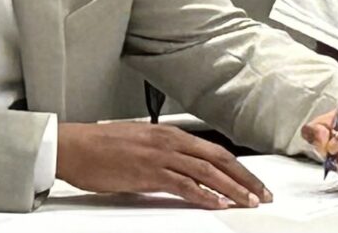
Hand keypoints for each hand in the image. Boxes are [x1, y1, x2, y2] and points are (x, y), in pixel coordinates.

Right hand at [56, 122, 272, 209]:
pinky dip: (204, 195)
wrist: (76, 146)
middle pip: (218, 160)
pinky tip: (217, 204)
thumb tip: (185, 171)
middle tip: (261, 194)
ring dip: (231, 188)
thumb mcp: (143, 145)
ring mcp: (161, 156)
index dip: (238, 167)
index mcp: (171, 134)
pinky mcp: (149, 172)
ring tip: (247, 202)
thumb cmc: (103, 147)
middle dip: (244, 178)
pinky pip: (184, 185)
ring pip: (207, 172)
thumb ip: (166, 155)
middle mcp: (171, 142)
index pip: (215, 151)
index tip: (253, 181)